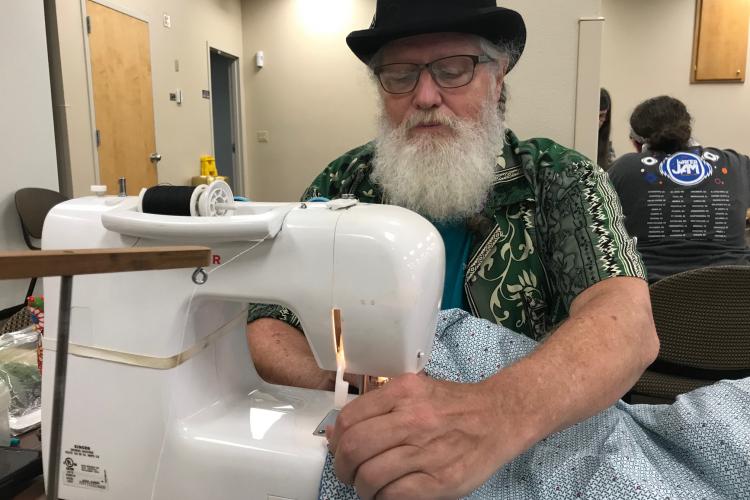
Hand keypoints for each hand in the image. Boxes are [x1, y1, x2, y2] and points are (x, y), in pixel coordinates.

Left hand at [326, 373, 533, 499]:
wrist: (499, 417)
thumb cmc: (454, 406)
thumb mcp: (415, 391)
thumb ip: (378, 406)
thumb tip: (338, 430)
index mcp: (403, 392)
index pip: (350, 418)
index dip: (336, 440)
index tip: (339, 449)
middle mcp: (414, 419)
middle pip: (354, 448)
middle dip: (342, 468)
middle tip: (348, 473)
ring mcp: (428, 451)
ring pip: (370, 476)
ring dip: (362, 487)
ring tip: (369, 486)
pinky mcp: (440, 480)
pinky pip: (394, 495)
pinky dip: (383, 498)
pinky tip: (388, 493)